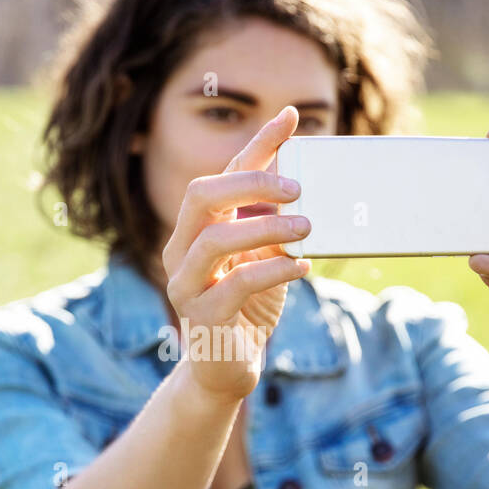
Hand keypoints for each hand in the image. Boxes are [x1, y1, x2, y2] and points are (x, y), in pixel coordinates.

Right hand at [162, 105, 311, 402]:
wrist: (226, 370)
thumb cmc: (247, 307)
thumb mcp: (263, 257)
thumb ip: (273, 224)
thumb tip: (306, 185)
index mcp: (197, 228)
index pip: (223, 173)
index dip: (257, 144)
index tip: (290, 117)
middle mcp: (182, 249)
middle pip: (202, 196)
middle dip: (250, 183)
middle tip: (297, 189)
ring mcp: (186, 284)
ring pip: (215, 239)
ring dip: (266, 229)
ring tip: (306, 230)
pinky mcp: (203, 317)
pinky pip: (235, 285)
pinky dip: (273, 271)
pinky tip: (302, 268)